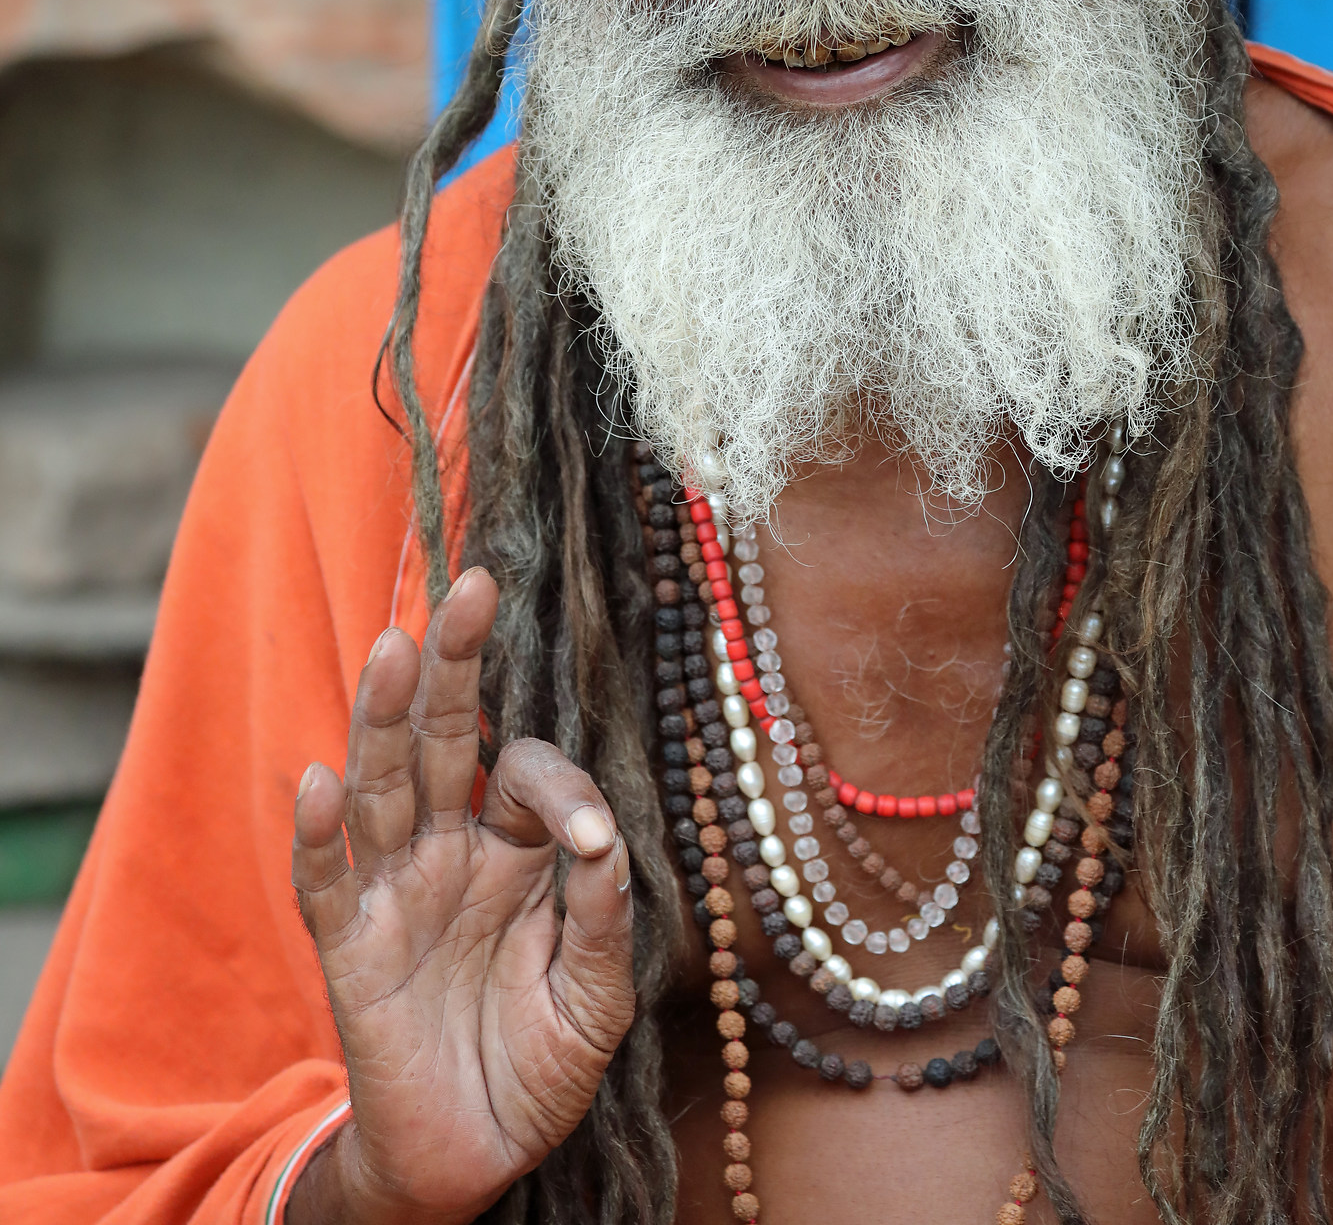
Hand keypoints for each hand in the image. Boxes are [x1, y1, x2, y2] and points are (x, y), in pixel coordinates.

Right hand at [288, 569, 633, 1224]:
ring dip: (385, 717)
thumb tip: (602, 836)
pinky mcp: (351, 947)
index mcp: (516, 847)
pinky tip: (319, 779)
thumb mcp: (598, 995)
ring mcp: (396, 890)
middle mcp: (451, 848)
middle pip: (445, 737)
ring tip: (394, 647)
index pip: (528, 772)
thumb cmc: (539, 1063)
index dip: (558, 785)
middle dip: (455, 662)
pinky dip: (320, 833)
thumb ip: (602, 913)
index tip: (585, 834)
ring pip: (382, 784)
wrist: (476, 1159)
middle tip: (471, 584)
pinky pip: (328, 881)